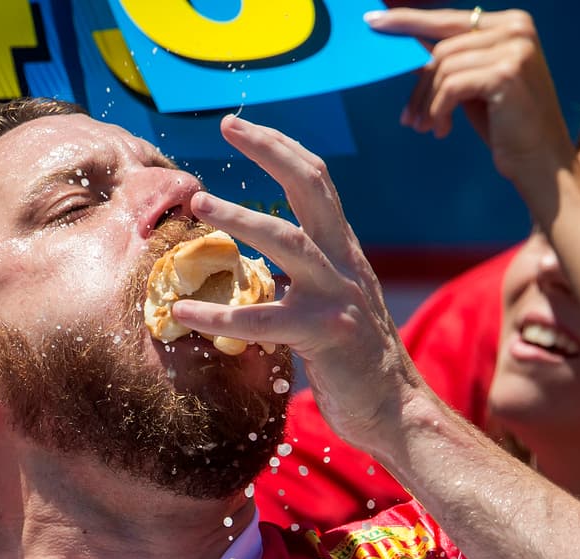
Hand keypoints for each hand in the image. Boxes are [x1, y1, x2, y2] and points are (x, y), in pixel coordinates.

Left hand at [172, 115, 421, 451]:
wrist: (396, 411)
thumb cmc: (355, 364)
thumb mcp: (333, 305)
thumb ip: (303, 280)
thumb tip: (256, 267)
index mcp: (344, 252)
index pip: (317, 182)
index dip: (281, 148)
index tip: (241, 126)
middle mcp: (345, 263)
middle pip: (312, 186)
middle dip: (270, 149)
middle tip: (228, 125)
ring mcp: (338, 296)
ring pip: (289, 240)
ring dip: (241, 216)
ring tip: (200, 201)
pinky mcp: (326, 334)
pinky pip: (264, 319)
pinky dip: (218, 313)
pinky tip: (183, 311)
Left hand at [365, 5, 575, 192]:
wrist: (541, 162)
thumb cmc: (506, 126)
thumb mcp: (473, 86)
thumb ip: (450, 62)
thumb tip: (408, 46)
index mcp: (511, 24)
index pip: (448, 19)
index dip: (408, 21)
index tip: (373, 22)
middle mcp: (517, 28)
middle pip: (441, 48)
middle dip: (419, 86)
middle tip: (409, 119)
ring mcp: (515, 48)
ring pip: (443, 68)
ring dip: (427, 103)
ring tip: (427, 128)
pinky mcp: (506, 73)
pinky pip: (451, 86)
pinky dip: (439, 110)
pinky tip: (443, 130)